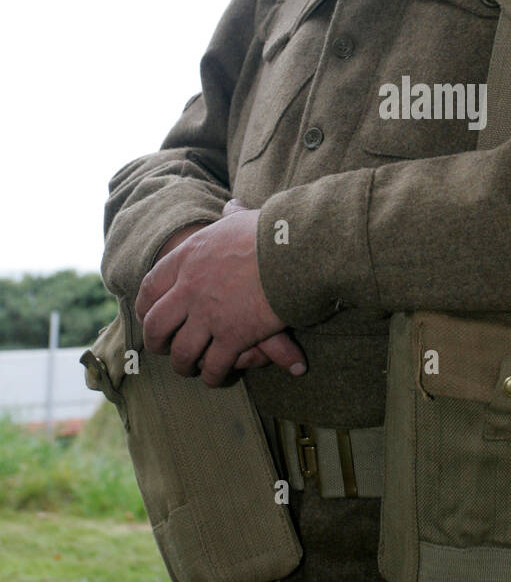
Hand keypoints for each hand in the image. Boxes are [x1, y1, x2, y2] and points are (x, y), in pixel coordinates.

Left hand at [135, 209, 305, 386]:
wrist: (294, 252)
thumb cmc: (272, 232)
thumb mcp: (240, 220)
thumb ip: (230, 217)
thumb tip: (230, 205)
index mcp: (187, 258)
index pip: (150, 287)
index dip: (145, 307)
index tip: (148, 316)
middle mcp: (190, 289)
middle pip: (156, 325)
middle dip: (157, 342)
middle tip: (165, 348)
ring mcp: (209, 315)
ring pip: (182, 352)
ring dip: (184, 365)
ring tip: (191, 368)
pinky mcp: (233, 337)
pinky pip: (214, 366)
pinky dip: (214, 375)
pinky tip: (219, 376)